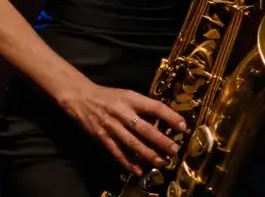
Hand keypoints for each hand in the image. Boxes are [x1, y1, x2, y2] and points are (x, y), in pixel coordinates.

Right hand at [56, 80, 187, 175]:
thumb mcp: (127, 95)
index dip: (170, 117)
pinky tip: (138, 170)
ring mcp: (112, 126)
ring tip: (161, 162)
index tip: (183, 126)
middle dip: (161, 141)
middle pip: (145, 129)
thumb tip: (163, 119)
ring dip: (148, 154)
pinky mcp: (102, 137)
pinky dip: (128, 162)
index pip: (155, 107)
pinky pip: (117, 151)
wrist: (81, 97)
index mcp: (131, 98)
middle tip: (174, 149)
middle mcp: (122, 112)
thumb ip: (142, 106)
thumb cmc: (109, 96)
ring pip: (133, 143)